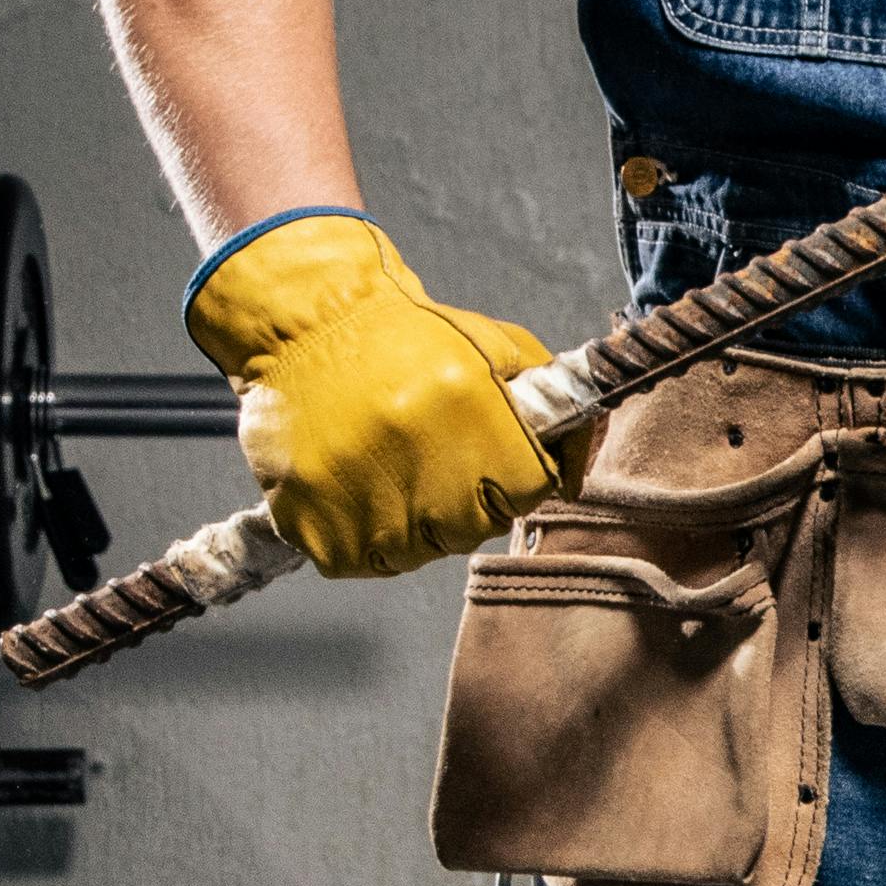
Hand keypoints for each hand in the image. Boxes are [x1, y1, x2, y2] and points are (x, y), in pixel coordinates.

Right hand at [184, 214, 573, 577]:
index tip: (491, 461)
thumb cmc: (409, 338)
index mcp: (473, 412)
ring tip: (390, 470)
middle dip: (463, 503)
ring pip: (416, 553)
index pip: (528, 492)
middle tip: (433, 461)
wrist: (309, 324)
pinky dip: (361, 538)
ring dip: (412, 524)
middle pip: (473, 529)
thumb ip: (556, 408)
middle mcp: (421, 460)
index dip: (514, 478)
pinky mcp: (315, 521)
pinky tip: (355, 489)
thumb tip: (576, 480)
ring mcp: (364, 497)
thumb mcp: (497, 347)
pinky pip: (360, 562)